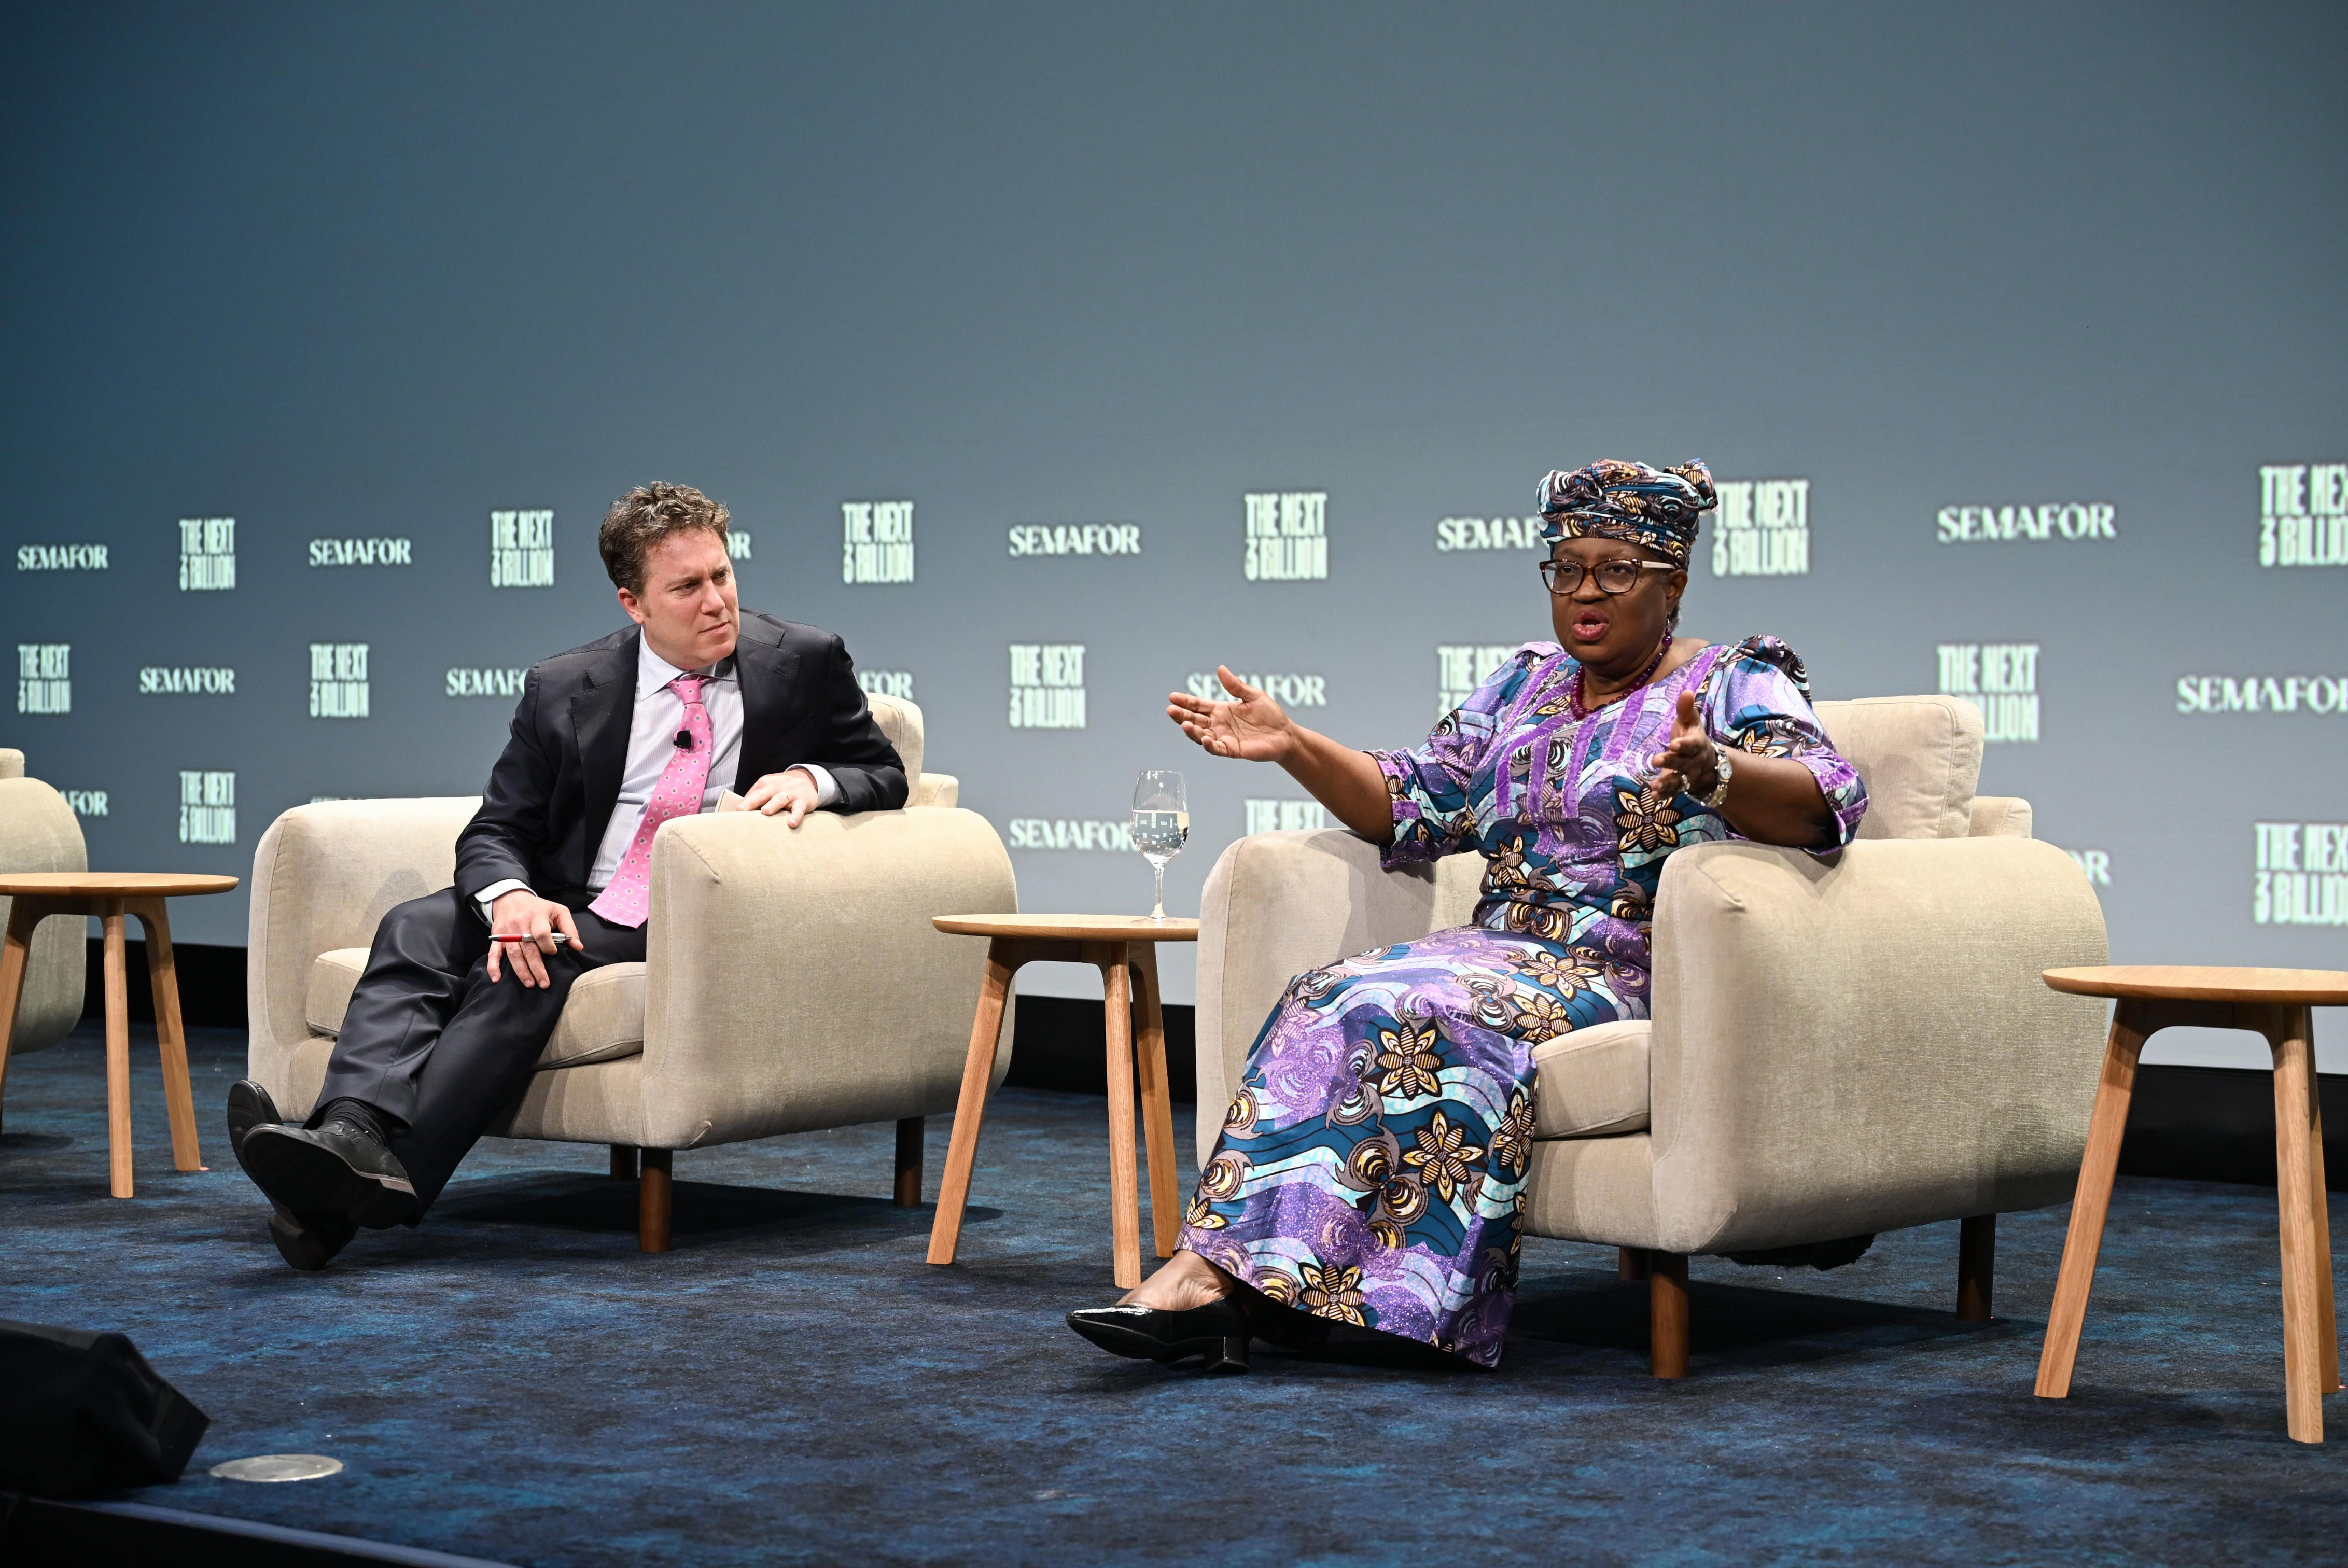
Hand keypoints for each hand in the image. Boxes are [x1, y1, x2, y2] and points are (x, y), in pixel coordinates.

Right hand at [486, 890, 582, 988]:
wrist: (511, 898)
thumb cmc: (538, 907)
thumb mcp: (558, 911)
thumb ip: (569, 928)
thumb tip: (578, 946)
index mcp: (536, 916)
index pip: (541, 933)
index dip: (548, 945)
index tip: (553, 952)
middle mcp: (520, 925)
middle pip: (528, 949)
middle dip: (536, 968)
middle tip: (544, 983)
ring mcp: (507, 933)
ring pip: (513, 954)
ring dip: (521, 971)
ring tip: (530, 984)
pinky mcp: (497, 938)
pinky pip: (493, 953)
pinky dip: (493, 967)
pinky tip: (497, 979)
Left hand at [742, 767, 820, 826]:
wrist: (808, 779)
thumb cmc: (782, 788)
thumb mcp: (769, 788)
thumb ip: (756, 799)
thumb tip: (739, 815)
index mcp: (765, 784)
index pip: (752, 794)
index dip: (743, 803)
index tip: (734, 813)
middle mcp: (776, 787)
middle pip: (762, 794)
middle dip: (751, 802)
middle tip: (741, 810)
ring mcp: (790, 793)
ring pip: (779, 799)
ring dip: (772, 805)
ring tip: (765, 812)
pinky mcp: (803, 801)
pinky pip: (799, 809)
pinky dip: (796, 816)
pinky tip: (791, 823)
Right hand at [1166, 667, 1293, 761]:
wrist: (1285, 734)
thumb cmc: (1270, 715)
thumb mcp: (1253, 696)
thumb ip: (1236, 686)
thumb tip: (1220, 669)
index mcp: (1221, 710)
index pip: (1198, 706)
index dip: (1185, 702)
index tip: (1172, 697)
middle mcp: (1219, 725)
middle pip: (1195, 720)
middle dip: (1182, 716)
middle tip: (1171, 710)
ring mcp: (1224, 738)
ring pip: (1202, 735)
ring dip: (1192, 731)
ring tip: (1184, 724)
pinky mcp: (1232, 750)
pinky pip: (1217, 749)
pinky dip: (1209, 745)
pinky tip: (1204, 739)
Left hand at [1648, 691, 1719, 801]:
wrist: (1706, 761)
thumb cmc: (1693, 737)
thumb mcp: (1690, 721)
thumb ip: (1686, 709)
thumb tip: (1686, 691)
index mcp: (1697, 744)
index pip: (1692, 745)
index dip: (1684, 745)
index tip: (1673, 744)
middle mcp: (1694, 762)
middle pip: (1684, 764)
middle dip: (1671, 762)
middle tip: (1655, 760)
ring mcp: (1687, 776)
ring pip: (1679, 781)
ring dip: (1667, 784)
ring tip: (1654, 786)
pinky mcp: (1679, 786)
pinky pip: (1673, 793)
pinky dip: (1664, 796)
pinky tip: (1653, 798)